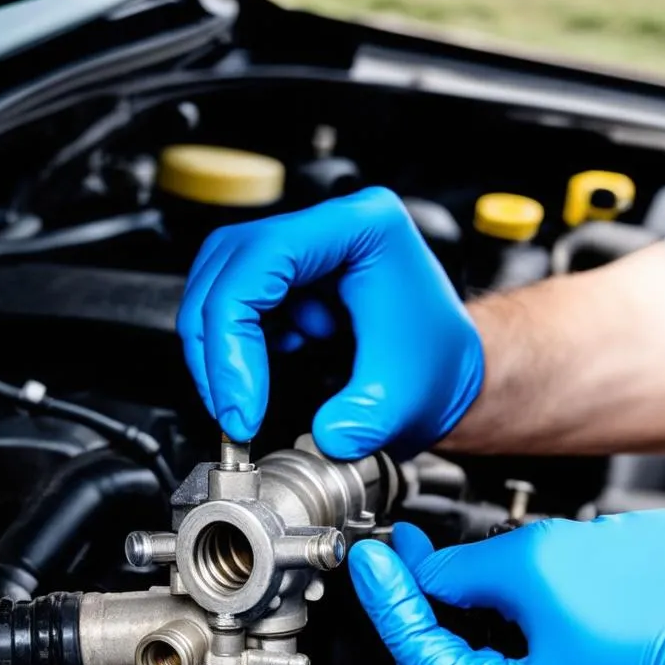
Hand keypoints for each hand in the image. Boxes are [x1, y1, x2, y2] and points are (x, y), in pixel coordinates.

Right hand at [176, 187, 482, 458]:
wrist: (447, 374)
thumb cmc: (438, 368)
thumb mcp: (406, 401)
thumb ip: (365, 421)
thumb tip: (324, 438)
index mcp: (364, 227)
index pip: (266, 257)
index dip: (235, 334)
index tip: (243, 404)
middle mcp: (329, 226)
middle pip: (228, 266)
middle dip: (218, 348)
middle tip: (232, 412)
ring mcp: (304, 250)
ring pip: (219, 283)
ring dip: (219, 349)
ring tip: (246, 398)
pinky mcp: (287, 279)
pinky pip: (232, 304)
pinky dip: (233, 350)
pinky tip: (262, 378)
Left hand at [348, 512, 664, 664]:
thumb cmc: (664, 626)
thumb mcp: (542, 569)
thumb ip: (474, 571)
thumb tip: (436, 572)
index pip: (419, 651)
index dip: (389, 596)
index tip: (373, 557)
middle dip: (412, 609)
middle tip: (399, 559)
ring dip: (453, 612)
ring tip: (440, 560)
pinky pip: (523, 659)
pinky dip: (495, 621)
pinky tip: (499, 581)